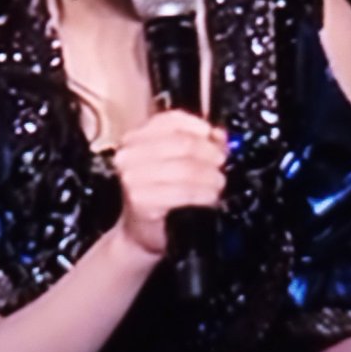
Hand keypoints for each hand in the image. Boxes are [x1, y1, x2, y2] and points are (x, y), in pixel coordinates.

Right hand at [111, 110, 227, 256]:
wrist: (140, 232)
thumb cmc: (159, 194)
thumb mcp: (175, 162)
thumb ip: (197, 143)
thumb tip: (219, 134)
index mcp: (136, 137)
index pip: (171, 120)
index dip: (198, 126)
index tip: (214, 137)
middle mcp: (129, 154)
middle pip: (183, 143)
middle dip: (209, 153)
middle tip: (221, 163)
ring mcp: (132, 177)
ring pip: (186, 168)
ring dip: (210, 176)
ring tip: (218, 183)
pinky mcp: (140, 200)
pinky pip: (183, 192)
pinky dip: (203, 193)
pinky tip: (210, 197)